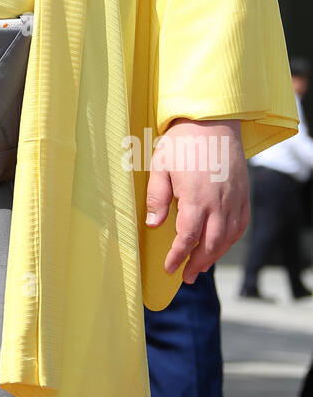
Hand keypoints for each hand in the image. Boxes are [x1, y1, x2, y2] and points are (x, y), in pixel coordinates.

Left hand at [144, 118, 248, 283]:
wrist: (213, 120)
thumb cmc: (182, 141)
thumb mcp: (161, 165)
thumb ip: (157, 197)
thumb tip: (153, 225)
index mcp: (196, 199)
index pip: (187, 238)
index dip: (178, 257)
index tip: (169, 269)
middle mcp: (219, 203)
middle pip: (211, 244)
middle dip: (198, 263)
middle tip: (186, 276)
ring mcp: (235, 199)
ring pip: (228, 237)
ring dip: (215, 255)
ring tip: (201, 266)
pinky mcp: (244, 193)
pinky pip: (241, 224)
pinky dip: (232, 239)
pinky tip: (222, 244)